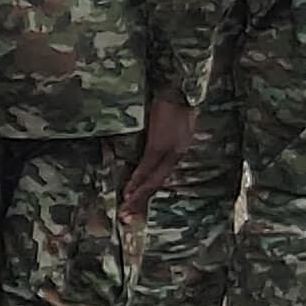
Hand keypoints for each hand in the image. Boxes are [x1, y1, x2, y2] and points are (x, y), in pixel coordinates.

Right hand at [125, 96, 197, 222]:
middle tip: (127, 217)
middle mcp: (176, 154)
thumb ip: (167, 134)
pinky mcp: (159, 146)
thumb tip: (156, 141)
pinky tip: (128, 191)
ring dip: (137, 196)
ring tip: (125, 209)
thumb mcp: (176, 120)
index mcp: (180, 149)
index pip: (161, 176)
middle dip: (141, 201)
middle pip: (157, 183)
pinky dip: (137, 181)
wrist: (179, 88)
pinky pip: (146, 168)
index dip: (147, 191)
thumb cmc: (177, 99)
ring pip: (152, 180)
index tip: (135, 204)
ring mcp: (168, 152)